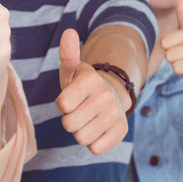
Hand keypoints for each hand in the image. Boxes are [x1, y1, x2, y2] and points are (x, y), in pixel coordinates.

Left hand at [55, 28, 127, 154]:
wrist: (111, 95)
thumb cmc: (83, 84)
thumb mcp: (73, 69)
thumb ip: (68, 53)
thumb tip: (68, 32)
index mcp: (91, 81)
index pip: (62, 105)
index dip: (62, 104)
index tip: (70, 98)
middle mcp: (106, 97)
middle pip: (69, 124)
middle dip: (70, 120)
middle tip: (79, 110)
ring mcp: (115, 115)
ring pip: (81, 138)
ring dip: (80, 131)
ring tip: (87, 118)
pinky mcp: (121, 132)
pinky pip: (95, 148)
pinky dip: (92, 142)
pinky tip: (97, 128)